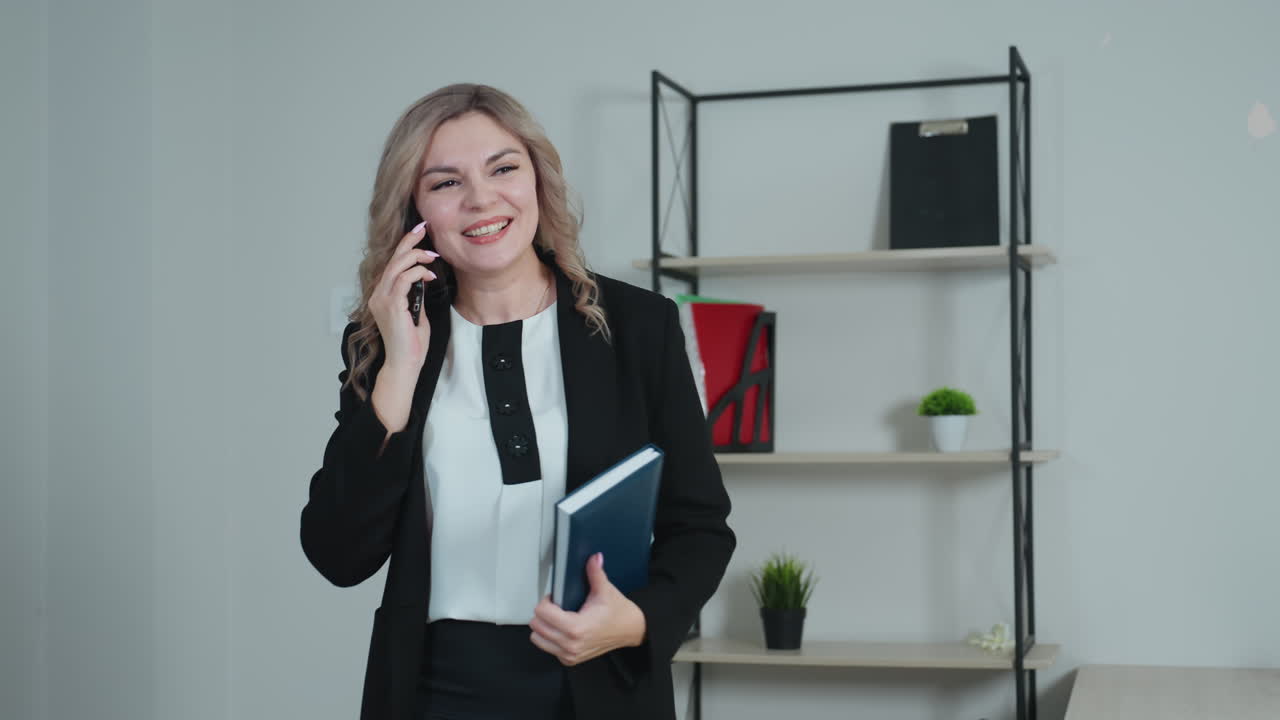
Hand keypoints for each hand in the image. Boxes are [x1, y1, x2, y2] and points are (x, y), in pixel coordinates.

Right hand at [367, 220, 438, 373]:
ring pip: (397, 266)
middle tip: (423, 229)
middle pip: (392, 260)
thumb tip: (421, 279)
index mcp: (382, 296)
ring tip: (432, 256)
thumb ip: (415, 296)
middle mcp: (378, 295)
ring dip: (416, 257)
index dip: (404, 247)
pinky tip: (429, 275)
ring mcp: (382, 300)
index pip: (392, 265)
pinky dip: (417, 273)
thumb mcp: (415, 313)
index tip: (418, 234)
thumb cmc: (411, 344)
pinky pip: (403, 280)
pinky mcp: (391, 305)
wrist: (405, 364)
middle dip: (409, 242)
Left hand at [529, 552, 646, 665]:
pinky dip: (550, 638)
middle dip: (544, 613)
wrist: (631, 630)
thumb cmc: (618, 613)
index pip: (541, 613)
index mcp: (576, 628)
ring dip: (544, 627)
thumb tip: (593, 558)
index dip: (546, 601)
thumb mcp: (605, 590)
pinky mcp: (570, 660)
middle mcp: (571, 645)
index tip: (555, 598)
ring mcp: (569, 655)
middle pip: (536, 626)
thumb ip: (595, 572)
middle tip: (557, 606)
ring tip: (558, 618)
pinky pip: (547, 647)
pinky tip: (563, 630)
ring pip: (537, 638)